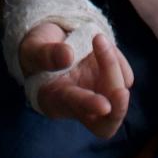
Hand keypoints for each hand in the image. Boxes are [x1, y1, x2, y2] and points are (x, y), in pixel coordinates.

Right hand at [19, 24, 132, 139]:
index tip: (104, 105)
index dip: (89, 106)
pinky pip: (125, 76)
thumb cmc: (37, 51)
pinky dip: (118, 59)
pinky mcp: (110, 80)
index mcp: (55, 101)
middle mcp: (80, 104)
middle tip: (121, 92)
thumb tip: (67, 55)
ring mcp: (98, 92)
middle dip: (118, 108)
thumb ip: (46, 55)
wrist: (51, 43)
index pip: (74, 107)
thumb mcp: (33, 50)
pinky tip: (103, 44)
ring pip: (118, 92)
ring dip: (113, 66)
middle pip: (105, 119)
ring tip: (97, 39)